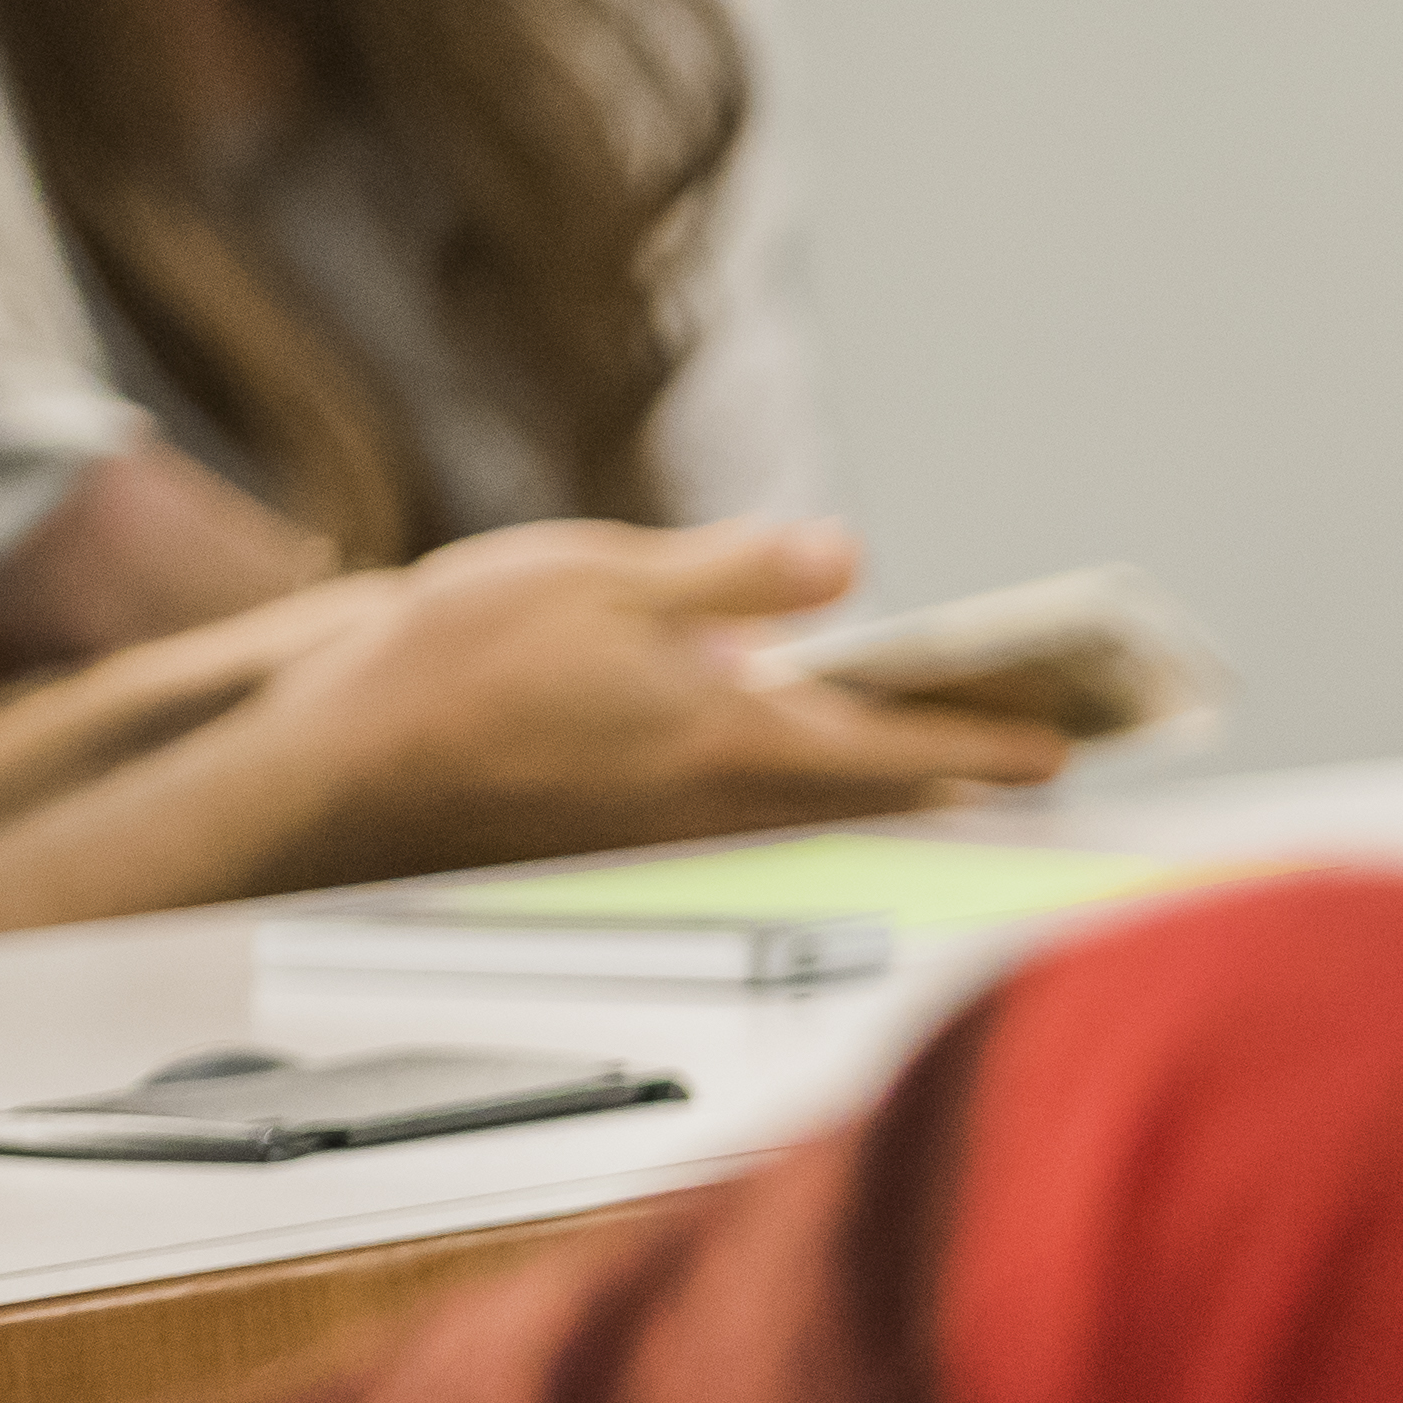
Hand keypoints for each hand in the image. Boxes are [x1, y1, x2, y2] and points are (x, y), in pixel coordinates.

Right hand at [253, 516, 1071, 876]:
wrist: (341, 770)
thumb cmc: (461, 663)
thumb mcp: (606, 577)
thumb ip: (736, 576)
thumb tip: (848, 561)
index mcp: (734, 740)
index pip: (898, 749)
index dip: (986, 747)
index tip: (1060, 753)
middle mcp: (719, 807)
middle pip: (872, 795)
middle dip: (954, 775)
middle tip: (1030, 759)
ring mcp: (672, 836)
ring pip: (809, 812)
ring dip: (880, 785)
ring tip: (940, 757)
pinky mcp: (621, 842)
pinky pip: (740, 816)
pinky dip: (792, 787)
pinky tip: (787, 753)